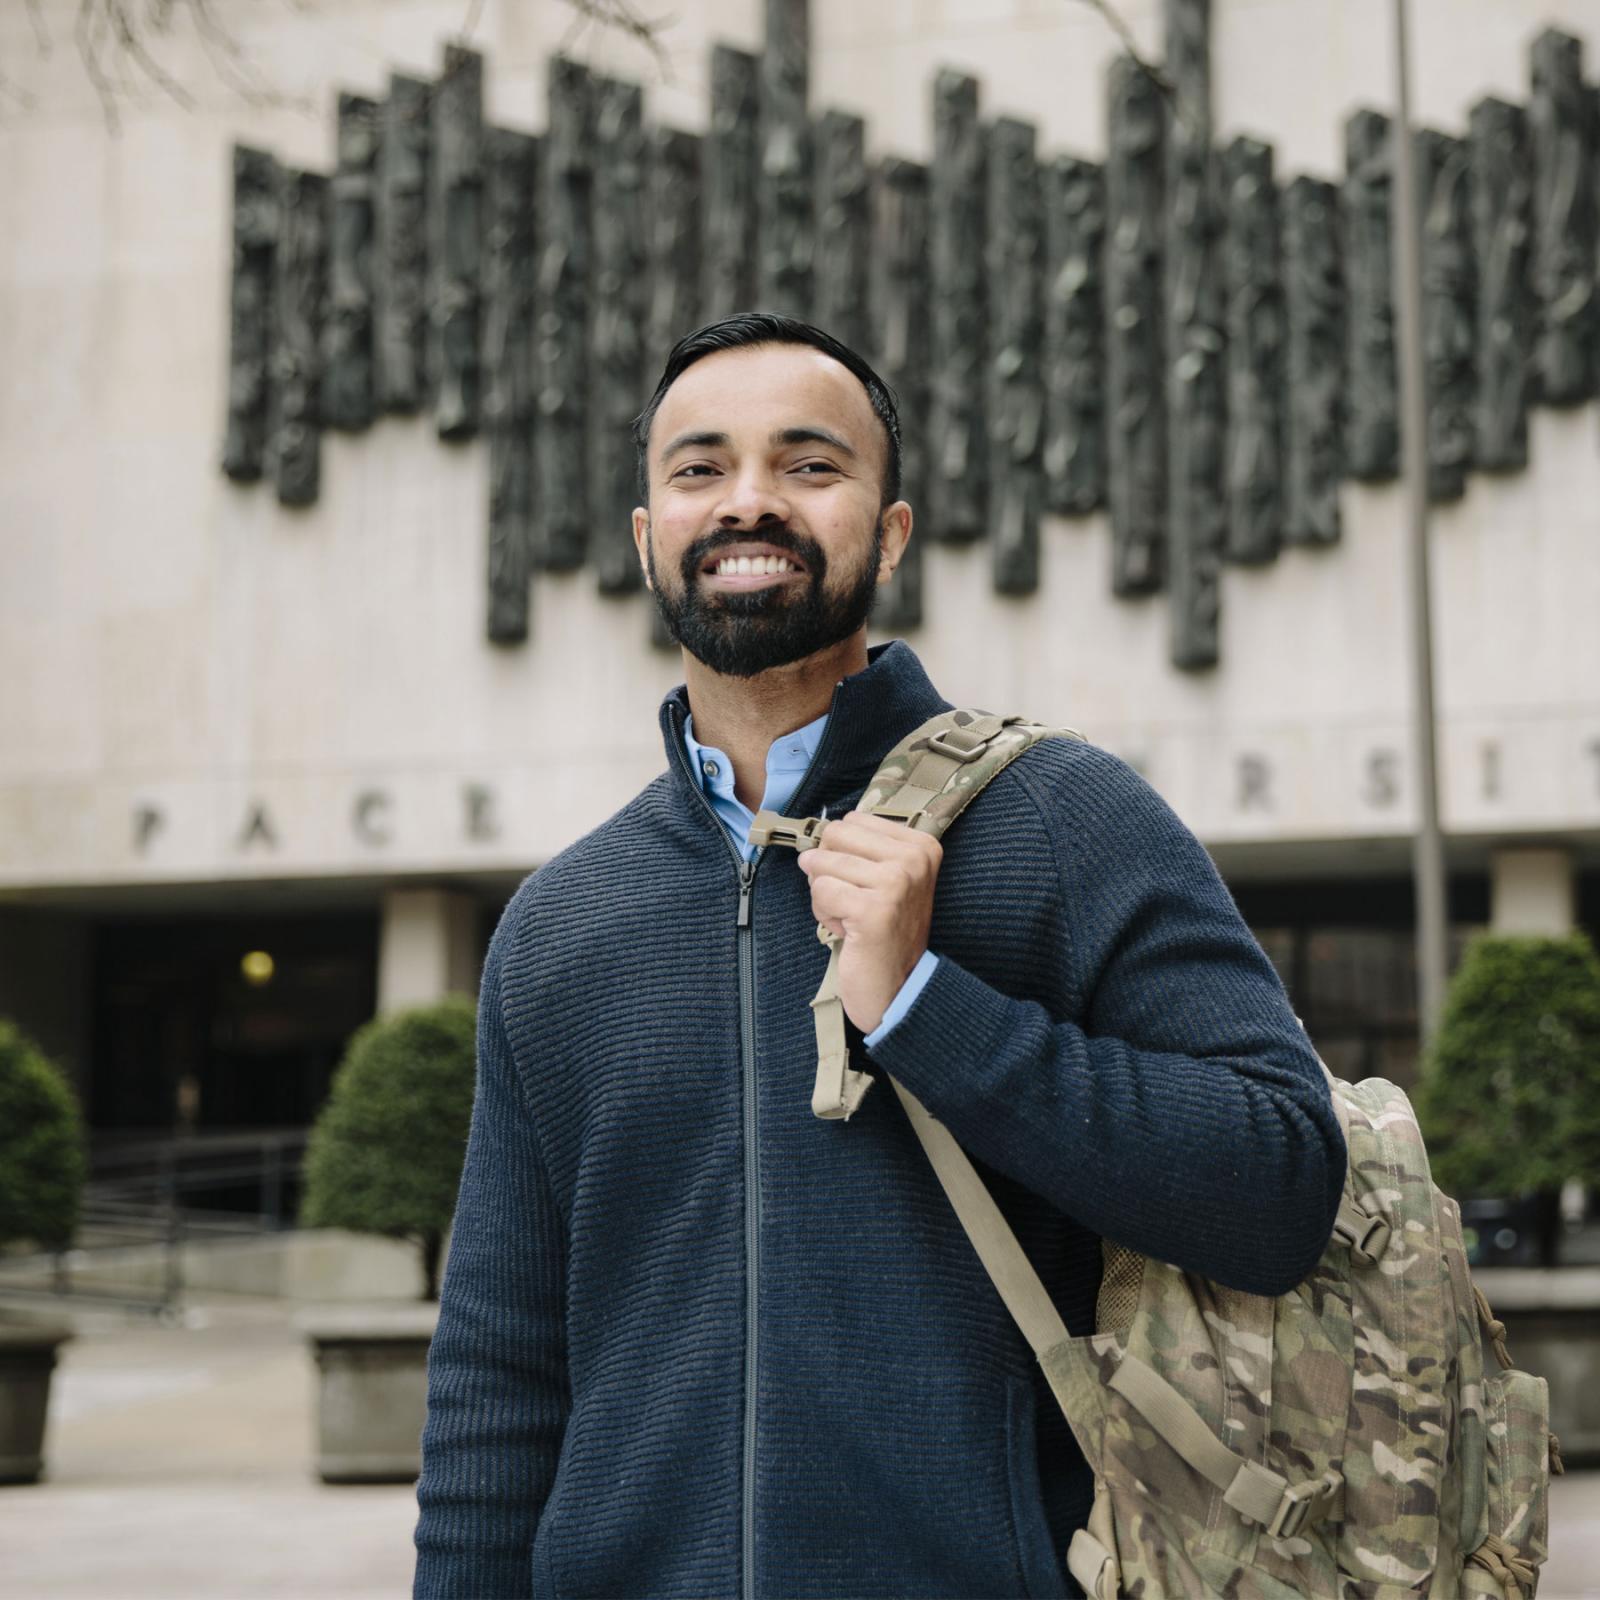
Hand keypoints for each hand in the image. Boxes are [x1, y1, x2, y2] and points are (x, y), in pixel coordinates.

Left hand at [796, 809, 941, 1034]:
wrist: (899, 985)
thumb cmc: (886, 931)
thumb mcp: (886, 879)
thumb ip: (859, 849)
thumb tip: (815, 836)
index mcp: (921, 846)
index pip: (853, 820)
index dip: (843, 852)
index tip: (864, 882)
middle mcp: (914, 859)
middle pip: (835, 835)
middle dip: (829, 869)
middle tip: (852, 899)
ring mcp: (896, 883)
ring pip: (822, 863)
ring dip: (826, 895)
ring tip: (852, 917)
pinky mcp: (873, 909)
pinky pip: (820, 891)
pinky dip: (824, 913)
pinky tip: (849, 929)